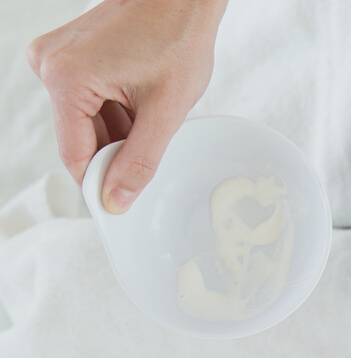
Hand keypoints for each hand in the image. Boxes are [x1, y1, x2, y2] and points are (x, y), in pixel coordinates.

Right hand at [26, 0, 226, 213]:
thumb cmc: (177, 39)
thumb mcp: (165, 111)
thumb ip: (140, 161)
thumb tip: (116, 199)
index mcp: (66, 79)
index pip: (75, 155)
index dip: (100, 182)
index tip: (123, 202)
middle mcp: (50, 65)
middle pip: (79, 137)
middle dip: (116, 150)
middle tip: (154, 149)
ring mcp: (57, 56)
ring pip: (86, 120)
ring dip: (119, 131)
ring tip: (152, 113)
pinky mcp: (70, 52)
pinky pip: (88, 98)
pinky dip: (116, 110)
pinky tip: (142, 102)